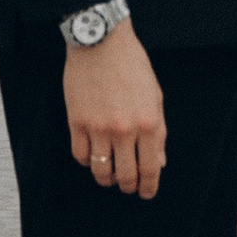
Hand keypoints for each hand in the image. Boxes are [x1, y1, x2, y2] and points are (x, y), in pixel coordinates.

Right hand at [66, 22, 166, 198]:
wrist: (101, 42)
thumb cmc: (132, 66)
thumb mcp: (155, 97)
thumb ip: (158, 132)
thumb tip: (159, 162)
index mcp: (149, 123)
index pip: (150, 168)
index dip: (148, 187)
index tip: (146, 194)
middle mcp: (125, 130)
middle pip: (125, 175)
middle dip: (127, 187)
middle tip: (127, 187)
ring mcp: (99, 127)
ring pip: (100, 171)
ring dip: (106, 179)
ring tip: (109, 177)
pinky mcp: (77, 122)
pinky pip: (80, 155)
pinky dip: (87, 162)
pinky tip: (92, 157)